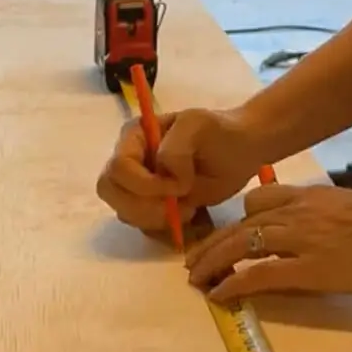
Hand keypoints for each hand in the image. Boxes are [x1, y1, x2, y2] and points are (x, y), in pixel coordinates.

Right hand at [96, 107, 264, 232]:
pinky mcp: (149, 206)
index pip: (118, 167)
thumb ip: (176, 148)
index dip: (143, 184)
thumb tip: (167, 178)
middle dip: (142, 205)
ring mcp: (137, 186)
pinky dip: (162, 225)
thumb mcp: (198, 126)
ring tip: (187, 207)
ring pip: (123, 212)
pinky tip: (185, 212)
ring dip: (155, 217)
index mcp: (134, 136)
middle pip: (110, 191)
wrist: (241, 150)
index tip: (179, 185)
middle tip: (176, 206)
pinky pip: (140, 224)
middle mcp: (128, 161)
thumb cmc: (221, 132)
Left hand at [187, 184, 351, 300]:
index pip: (257, 200)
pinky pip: (257, 274)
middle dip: (211, 244)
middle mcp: (295, 213)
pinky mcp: (306, 269)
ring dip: (211, 262)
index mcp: (307, 196)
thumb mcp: (349, 209)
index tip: (225, 235)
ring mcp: (298, 239)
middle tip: (193, 261)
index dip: (235, 220)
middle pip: (238, 225)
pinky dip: (232, 283)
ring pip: (238, 245)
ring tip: (196, 279)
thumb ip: (321, 217)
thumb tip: (307, 237)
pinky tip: (218, 294)